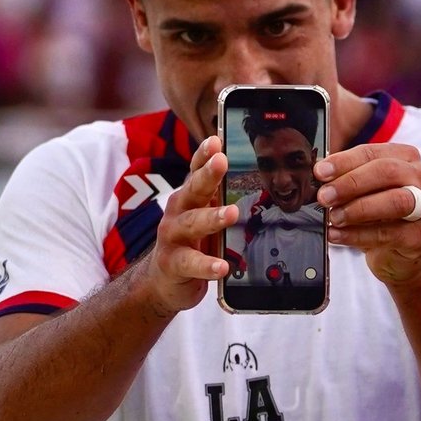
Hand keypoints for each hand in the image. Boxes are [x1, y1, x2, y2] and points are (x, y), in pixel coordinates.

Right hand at [144, 136, 234, 313]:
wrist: (163, 280)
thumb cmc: (191, 243)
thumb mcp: (205, 216)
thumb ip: (222, 200)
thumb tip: (257, 178)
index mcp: (189, 197)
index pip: (196, 170)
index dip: (204, 154)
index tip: (216, 140)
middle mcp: (178, 211)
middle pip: (193, 190)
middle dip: (208, 175)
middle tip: (222, 162)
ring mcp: (172, 236)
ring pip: (191, 224)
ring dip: (211, 218)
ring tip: (231, 213)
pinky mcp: (172, 263)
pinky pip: (190, 263)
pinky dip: (206, 265)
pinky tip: (222, 267)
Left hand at [315, 143, 420, 284]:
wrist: (402, 257)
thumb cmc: (381, 218)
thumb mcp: (364, 194)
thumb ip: (347, 180)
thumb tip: (319, 173)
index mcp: (407, 159)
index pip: (373, 153)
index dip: (344, 161)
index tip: (320, 172)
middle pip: (387, 171)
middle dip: (351, 183)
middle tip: (324, 196)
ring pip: (394, 201)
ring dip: (358, 209)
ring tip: (333, 217)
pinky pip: (389, 233)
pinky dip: (357, 235)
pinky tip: (337, 235)